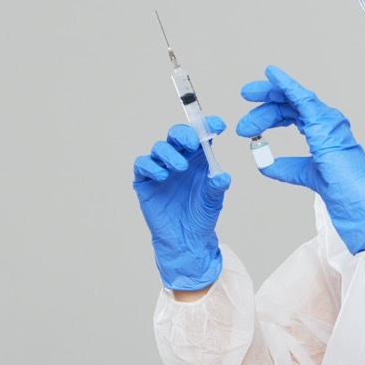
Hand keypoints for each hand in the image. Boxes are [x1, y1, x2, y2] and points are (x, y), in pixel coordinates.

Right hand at [132, 118, 230, 289]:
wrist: (186, 239)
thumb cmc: (200, 216)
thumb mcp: (213, 200)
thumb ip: (217, 186)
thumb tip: (221, 175)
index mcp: (198, 158)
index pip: (201, 134)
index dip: (208, 125)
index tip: (219, 125)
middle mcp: (179, 158)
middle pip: (176, 134)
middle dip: (183, 134)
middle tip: (192, 143)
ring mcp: (161, 167)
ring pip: (159, 147)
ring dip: (169, 153)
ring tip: (180, 168)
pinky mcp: (145, 180)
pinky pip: (143, 164)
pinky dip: (151, 166)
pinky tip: (162, 176)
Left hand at [236, 66, 364, 253]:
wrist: (349, 194)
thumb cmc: (336, 184)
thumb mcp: (302, 173)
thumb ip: (285, 168)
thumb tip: (264, 163)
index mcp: (321, 128)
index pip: (291, 113)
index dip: (268, 116)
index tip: (248, 127)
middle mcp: (325, 119)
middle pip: (289, 103)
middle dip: (263, 104)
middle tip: (242, 121)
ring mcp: (326, 118)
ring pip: (292, 97)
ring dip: (268, 95)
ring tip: (247, 94)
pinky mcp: (323, 120)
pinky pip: (302, 96)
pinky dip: (286, 84)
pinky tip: (272, 74)